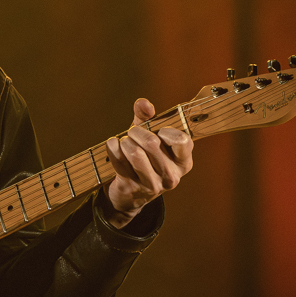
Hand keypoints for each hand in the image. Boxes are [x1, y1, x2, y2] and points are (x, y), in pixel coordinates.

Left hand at [102, 98, 193, 227]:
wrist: (130, 193)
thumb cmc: (145, 158)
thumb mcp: (149, 137)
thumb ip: (147, 117)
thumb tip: (143, 103)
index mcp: (183, 162)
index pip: (182, 140)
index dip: (166, 130)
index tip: (157, 131)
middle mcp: (171, 175)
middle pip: (152, 142)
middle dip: (137, 132)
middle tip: (132, 132)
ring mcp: (152, 184)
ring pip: (134, 152)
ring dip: (125, 141)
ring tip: (124, 141)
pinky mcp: (131, 187)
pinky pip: (118, 161)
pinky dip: (113, 148)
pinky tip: (112, 144)